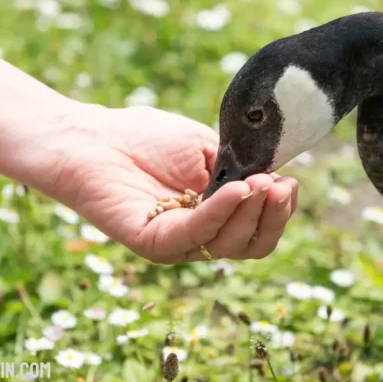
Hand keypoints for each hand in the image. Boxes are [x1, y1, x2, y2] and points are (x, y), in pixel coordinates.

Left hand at [47, 104, 298, 263]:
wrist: (93, 136)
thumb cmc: (146, 138)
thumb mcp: (207, 147)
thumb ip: (238, 164)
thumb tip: (275, 175)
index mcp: (216, 214)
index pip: (257, 227)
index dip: (279, 210)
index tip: (289, 182)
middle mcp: (200, 234)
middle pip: (250, 245)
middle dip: (273, 217)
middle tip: (280, 186)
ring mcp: (177, 243)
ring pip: (228, 245)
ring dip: (251, 213)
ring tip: (259, 183)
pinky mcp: (153, 243)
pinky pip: (195, 234)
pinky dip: (220, 212)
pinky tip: (237, 189)